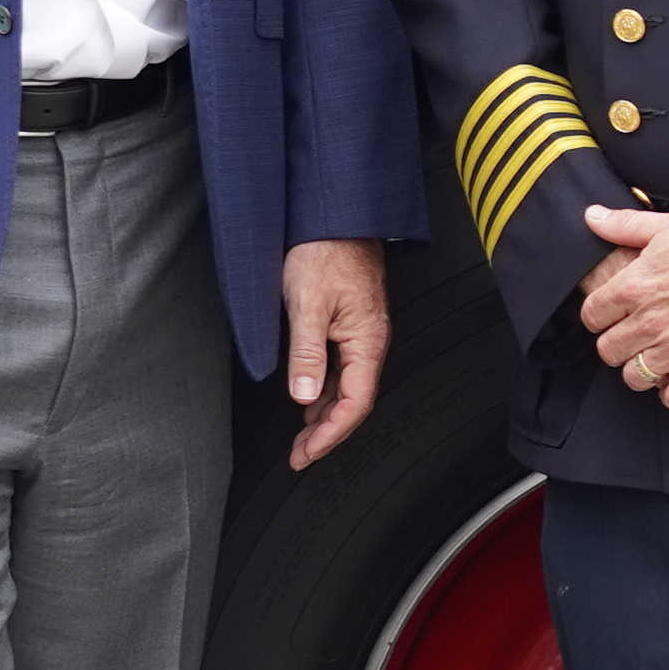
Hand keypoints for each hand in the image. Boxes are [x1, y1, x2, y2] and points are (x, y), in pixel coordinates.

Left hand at [279, 238, 392, 469]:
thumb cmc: (325, 250)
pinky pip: (341, 369)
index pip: (354, 403)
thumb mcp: (308, 304)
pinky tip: (308, 398)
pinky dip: (324, 391)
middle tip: (299, 455)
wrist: (333, 214)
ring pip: (347, 387)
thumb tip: (303, 396)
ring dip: (324, 414)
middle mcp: (369, 341)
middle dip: (326, 433)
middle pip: (353, 402)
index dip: (330, 434)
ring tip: (300, 436)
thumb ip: (307, 353)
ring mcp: (360, 333)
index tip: (306, 454)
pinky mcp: (349, 323)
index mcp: (367, 341)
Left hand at [579, 204, 668, 413]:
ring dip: (641, 371)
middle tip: (631, 341)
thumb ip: (624, 226)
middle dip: (617, 346)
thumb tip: (591, 217)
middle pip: (609, 351)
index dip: (598, 317)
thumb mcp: (666, 225)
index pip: (592, 316)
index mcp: (634, 287)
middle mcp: (650, 321)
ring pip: (636, 377)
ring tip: (653, 361)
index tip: (610, 317)